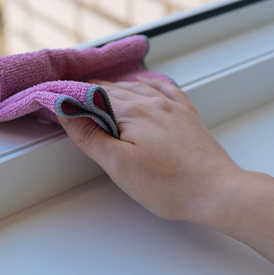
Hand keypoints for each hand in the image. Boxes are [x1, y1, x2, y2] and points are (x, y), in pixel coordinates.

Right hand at [57, 76, 240, 221]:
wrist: (217, 191)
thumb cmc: (170, 185)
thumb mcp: (119, 166)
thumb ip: (91, 136)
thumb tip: (67, 112)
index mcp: (133, 112)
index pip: (93, 96)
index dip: (73, 97)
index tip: (56, 99)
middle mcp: (153, 102)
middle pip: (113, 90)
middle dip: (90, 91)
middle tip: (71, 95)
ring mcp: (173, 107)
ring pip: (137, 87)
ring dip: (116, 86)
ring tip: (99, 88)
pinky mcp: (188, 116)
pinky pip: (165, 88)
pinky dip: (149, 83)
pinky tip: (145, 83)